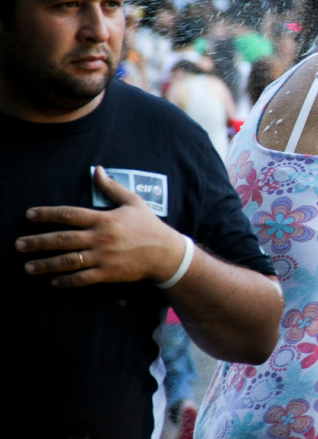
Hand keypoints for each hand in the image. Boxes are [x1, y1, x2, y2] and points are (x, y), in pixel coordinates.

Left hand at [15, 166, 183, 286]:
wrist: (165, 252)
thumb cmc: (149, 225)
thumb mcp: (133, 202)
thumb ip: (112, 187)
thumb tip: (98, 170)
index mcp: (104, 219)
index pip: (69, 214)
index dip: (47, 214)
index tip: (29, 215)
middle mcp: (100, 238)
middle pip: (62, 239)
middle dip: (37, 242)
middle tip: (19, 245)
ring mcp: (103, 257)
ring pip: (68, 261)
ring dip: (45, 264)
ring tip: (27, 266)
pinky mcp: (108, 273)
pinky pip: (82, 278)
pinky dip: (66, 280)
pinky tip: (53, 280)